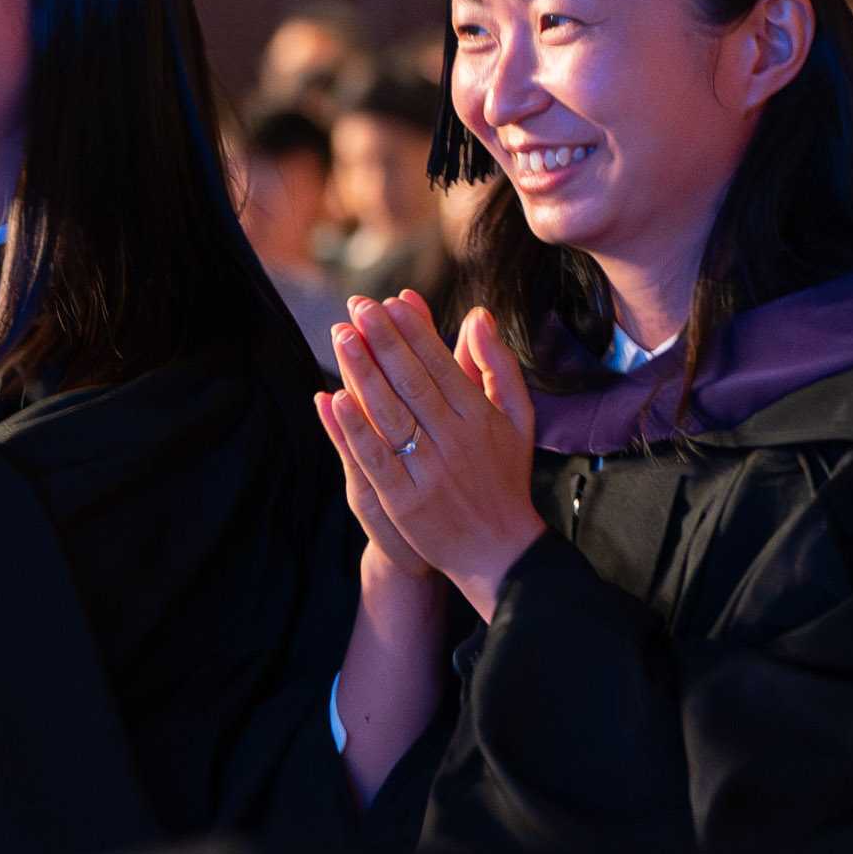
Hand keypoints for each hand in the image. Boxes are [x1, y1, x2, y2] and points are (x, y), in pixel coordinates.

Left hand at [319, 292, 542, 620]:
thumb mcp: (518, 418)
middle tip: (357, 306)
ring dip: (362, 372)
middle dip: (382, 339)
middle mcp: (454, 440)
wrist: (500, 551)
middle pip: (411, 381)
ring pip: (390, 413)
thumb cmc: (505, 477)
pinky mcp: (404, 501)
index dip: (413, 331)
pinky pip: (376, 458)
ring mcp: (427, 472)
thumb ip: (498, 365)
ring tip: (341, 336)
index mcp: (479, 417)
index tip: (390, 302)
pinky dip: (355, 428)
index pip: (440, 364)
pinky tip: (335, 398)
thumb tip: (478, 315)